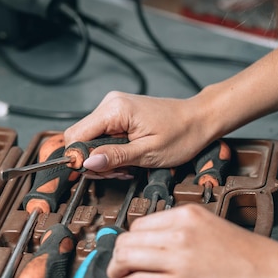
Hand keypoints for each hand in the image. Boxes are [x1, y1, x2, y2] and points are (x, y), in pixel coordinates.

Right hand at [63, 91, 213, 172]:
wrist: (200, 119)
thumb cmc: (182, 134)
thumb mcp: (148, 152)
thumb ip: (115, 157)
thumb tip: (88, 162)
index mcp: (115, 110)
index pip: (76, 135)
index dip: (80, 158)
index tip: (96, 173)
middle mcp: (110, 104)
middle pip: (81, 138)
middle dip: (95, 161)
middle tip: (118, 173)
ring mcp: (114, 107)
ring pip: (91, 139)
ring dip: (105, 159)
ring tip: (127, 167)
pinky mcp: (120, 114)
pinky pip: (104, 136)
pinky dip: (112, 151)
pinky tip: (128, 159)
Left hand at [107, 203, 277, 277]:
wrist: (276, 274)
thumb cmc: (253, 257)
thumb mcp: (216, 228)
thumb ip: (188, 232)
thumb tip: (163, 247)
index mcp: (188, 215)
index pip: (140, 224)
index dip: (131, 241)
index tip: (130, 252)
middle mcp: (179, 231)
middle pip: (127, 240)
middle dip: (118, 256)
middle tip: (120, 268)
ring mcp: (178, 257)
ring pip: (125, 258)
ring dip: (116, 272)